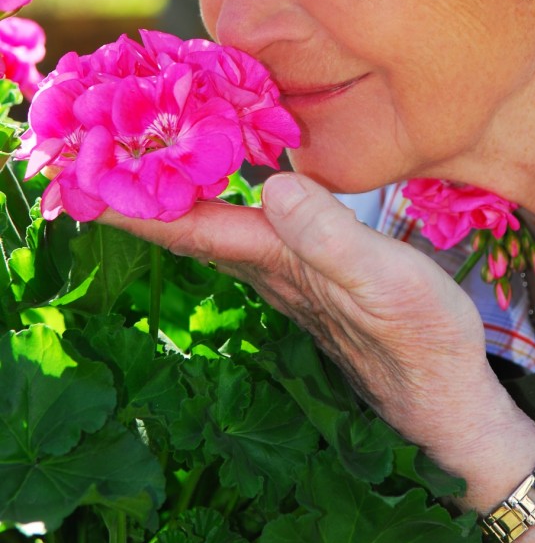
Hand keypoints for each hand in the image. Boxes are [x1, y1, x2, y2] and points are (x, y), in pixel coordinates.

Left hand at [99, 172, 517, 471]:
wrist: (441, 392)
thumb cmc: (420, 337)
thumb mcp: (385, 282)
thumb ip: (329, 236)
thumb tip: (272, 186)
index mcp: (278, 261)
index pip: (190, 226)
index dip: (137, 201)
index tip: (85, 174)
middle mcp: (268, 267)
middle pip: (188, 226)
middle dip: (141, 191)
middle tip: (99, 151)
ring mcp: (284, 273)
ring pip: (211, 228)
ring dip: (173, 195)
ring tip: (144, 158)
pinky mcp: (305, 273)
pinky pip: (240, 230)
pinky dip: (216, 202)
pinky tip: (220, 186)